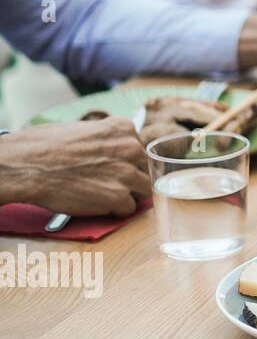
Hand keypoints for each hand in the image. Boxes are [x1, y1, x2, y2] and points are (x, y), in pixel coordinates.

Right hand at [0, 118, 148, 216]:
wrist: (29, 166)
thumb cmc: (46, 146)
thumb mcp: (83, 128)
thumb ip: (105, 138)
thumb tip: (110, 147)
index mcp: (123, 128)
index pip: (139, 147)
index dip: (126, 160)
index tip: (114, 165)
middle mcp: (131, 149)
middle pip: (144, 168)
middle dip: (130, 177)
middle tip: (111, 183)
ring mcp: (127, 174)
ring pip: (143, 189)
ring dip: (128, 194)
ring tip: (107, 195)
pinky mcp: (119, 198)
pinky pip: (129, 208)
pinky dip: (116, 210)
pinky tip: (100, 205)